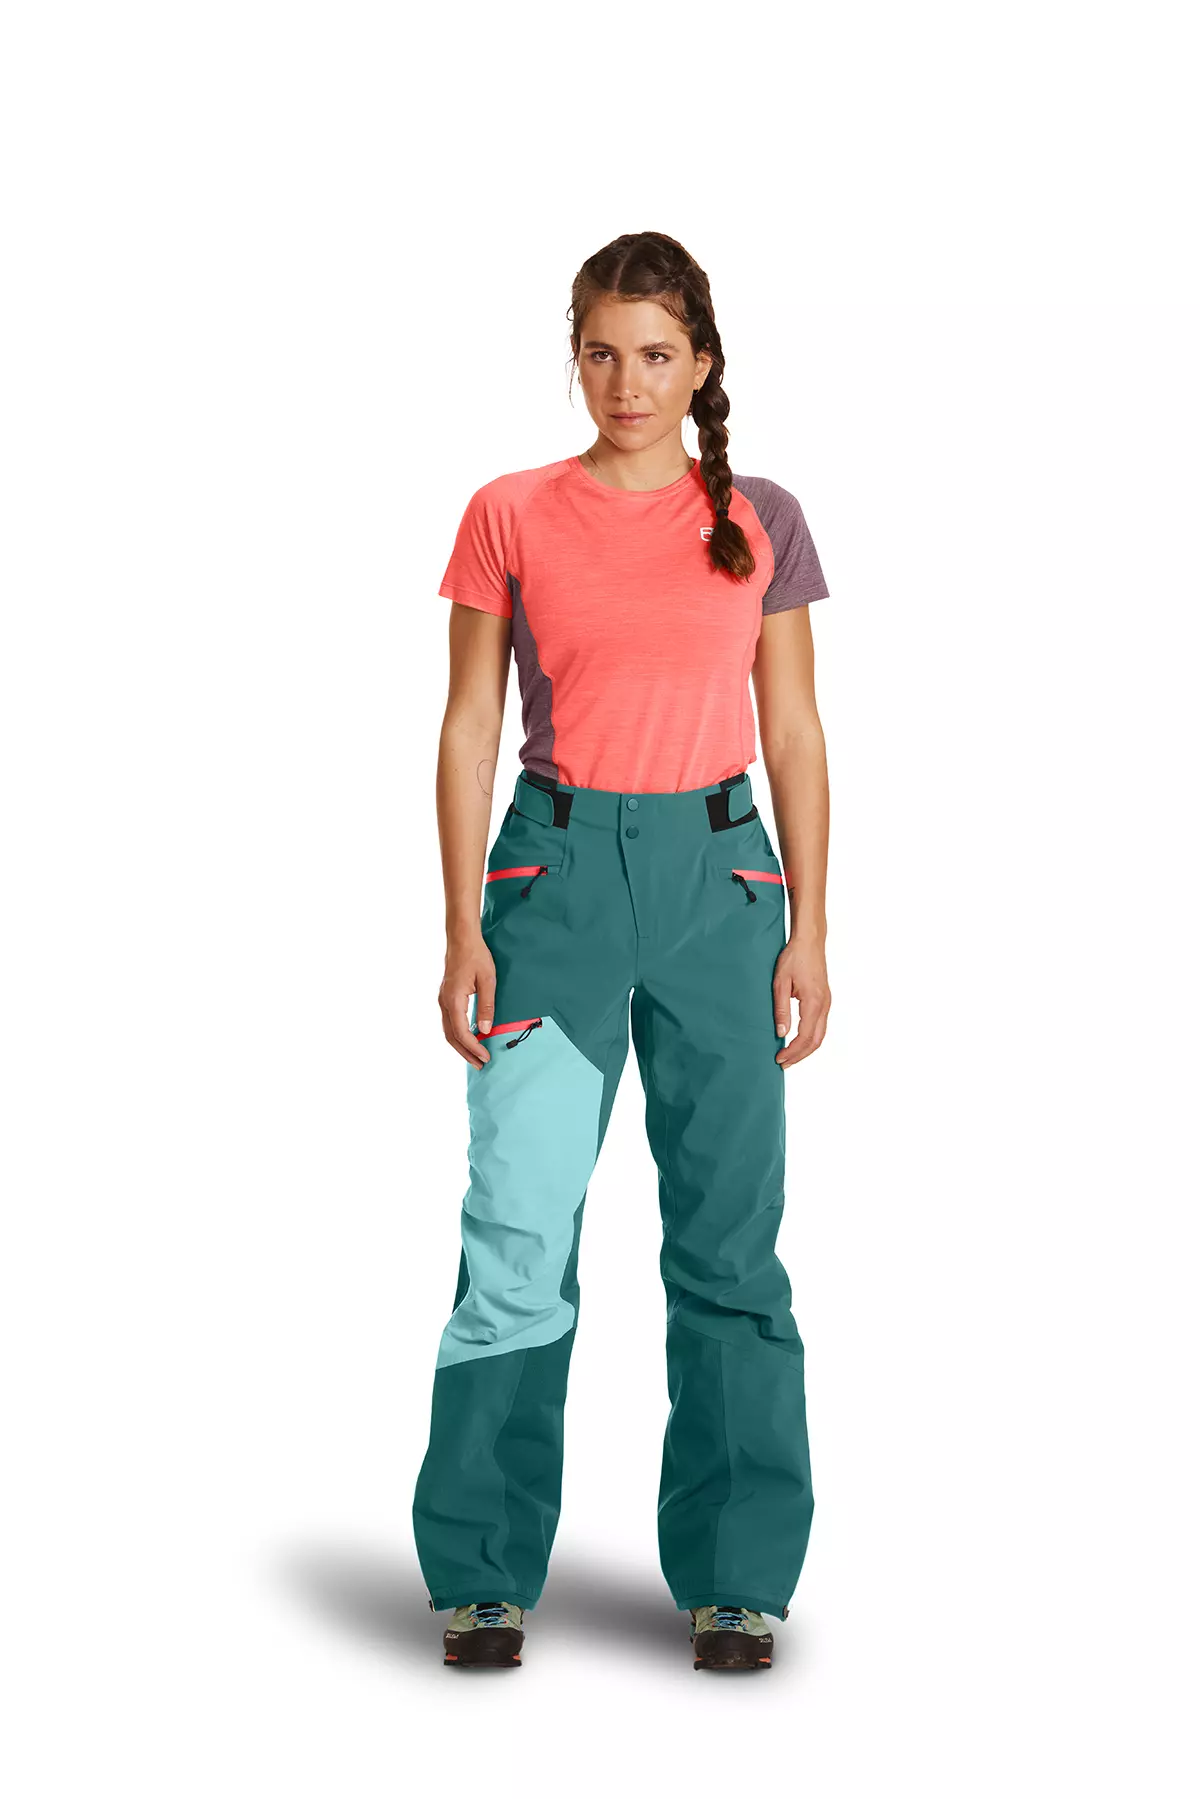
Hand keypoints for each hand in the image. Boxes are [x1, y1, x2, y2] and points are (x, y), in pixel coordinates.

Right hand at [440, 933, 496, 1068]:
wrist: (462, 939)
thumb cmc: (476, 956)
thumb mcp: (487, 980)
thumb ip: (486, 1006)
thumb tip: (485, 1030)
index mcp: (453, 1000)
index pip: (461, 1032)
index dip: (473, 1048)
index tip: (485, 1057)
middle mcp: (444, 1002)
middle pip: (451, 1036)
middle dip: (465, 1053)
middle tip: (480, 1065)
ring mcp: (443, 1000)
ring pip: (448, 1030)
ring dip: (461, 1046)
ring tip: (475, 1056)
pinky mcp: (446, 997)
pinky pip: (449, 1022)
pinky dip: (458, 1035)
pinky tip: (469, 1038)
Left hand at [773, 937, 830, 1066]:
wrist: (809, 941)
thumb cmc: (794, 958)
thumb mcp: (780, 983)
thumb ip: (781, 1009)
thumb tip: (781, 1033)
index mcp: (814, 1002)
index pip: (805, 1037)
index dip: (792, 1051)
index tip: (779, 1058)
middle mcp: (824, 1005)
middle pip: (816, 1041)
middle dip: (799, 1055)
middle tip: (783, 1063)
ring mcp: (827, 1003)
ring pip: (821, 1035)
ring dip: (806, 1048)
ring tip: (789, 1056)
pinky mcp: (825, 1000)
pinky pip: (821, 1026)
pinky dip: (811, 1038)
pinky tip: (798, 1040)